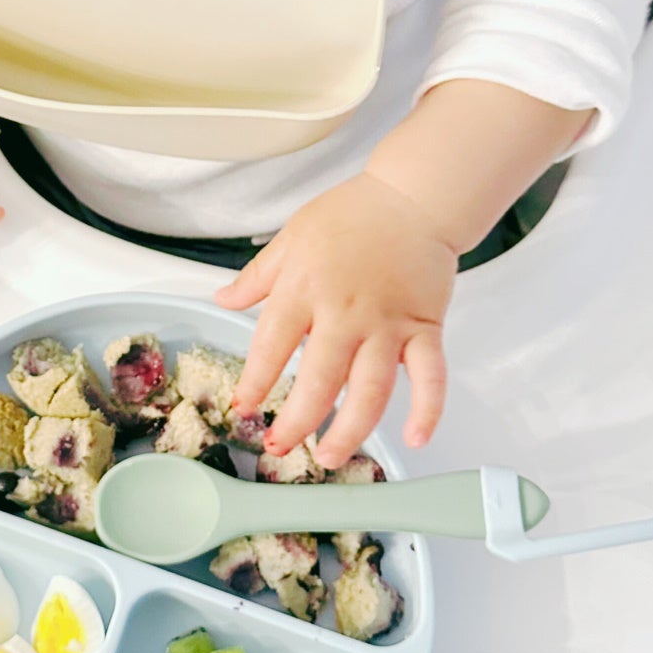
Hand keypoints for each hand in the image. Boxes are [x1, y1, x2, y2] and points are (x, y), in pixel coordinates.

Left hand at [213, 171, 456, 467]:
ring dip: (350, 431)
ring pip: (370, 391)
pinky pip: (430, 377)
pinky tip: (414, 438)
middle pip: (318, 381)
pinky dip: (427, 410)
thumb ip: (258, 276)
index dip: (255, 382)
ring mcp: (388, 324)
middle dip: (296, 421)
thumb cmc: (353, 214)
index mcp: (305, 289)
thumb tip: (222, 299)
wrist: (413, 196)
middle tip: (279, 446)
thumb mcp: (292, 238)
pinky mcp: (425, 328)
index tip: (244, 408)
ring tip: (330, 456)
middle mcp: (345, 313)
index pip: (271, 346)